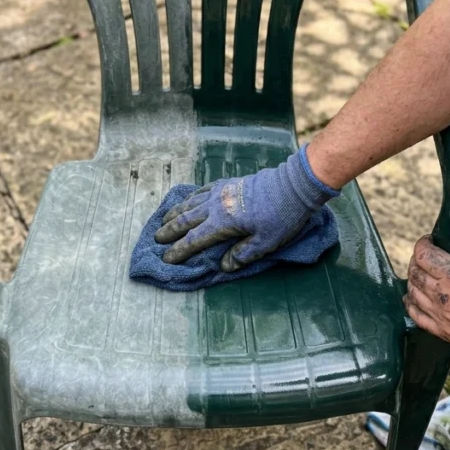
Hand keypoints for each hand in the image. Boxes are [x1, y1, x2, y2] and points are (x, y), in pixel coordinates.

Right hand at [154, 145, 338, 271]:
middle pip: (186, 219)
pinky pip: (203, 190)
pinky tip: (188, 201)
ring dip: (175, 212)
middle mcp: (216, 205)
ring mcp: (221, 192)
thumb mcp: (265, 243)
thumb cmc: (282, 217)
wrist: (293, 186)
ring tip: (164, 220)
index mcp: (223, 222)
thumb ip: (242, 254)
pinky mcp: (229, 183)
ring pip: (191, 202)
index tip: (167, 259)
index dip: (179, 250)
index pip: (194, 239)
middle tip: (156, 240)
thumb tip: (223, 265)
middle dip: (170, 230)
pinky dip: (191, 197)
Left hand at [404, 234, 449, 365]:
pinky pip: (415, 316)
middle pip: (414, 272)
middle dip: (417, 260)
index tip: (430, 240)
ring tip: (423, 274)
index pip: (423, 255)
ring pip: (412, 293)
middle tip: (427, 256)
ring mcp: (442, 316)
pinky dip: (411, 303)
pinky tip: (414, 297)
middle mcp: (444, 296)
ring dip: (414, 280)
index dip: (423, 243)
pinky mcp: (444, 332)